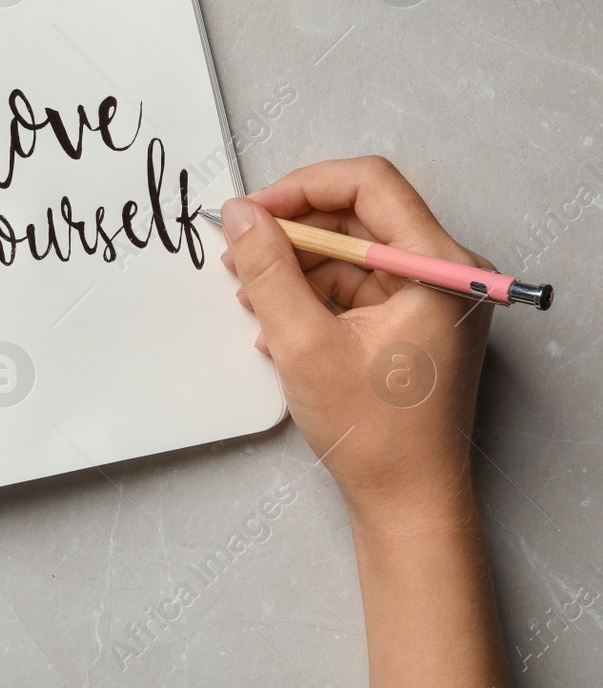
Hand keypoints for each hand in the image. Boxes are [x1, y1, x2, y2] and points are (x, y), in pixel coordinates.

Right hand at [220, 156, 492, 525]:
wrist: (408, 503)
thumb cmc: (376, 435)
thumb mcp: (304, 344)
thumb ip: (268, 270)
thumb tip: (240, 214)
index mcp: (441, 268)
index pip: (370, 184)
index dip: (303, 188)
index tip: (254, 212)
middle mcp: (447, 273)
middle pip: (359, 216)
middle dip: (293, 231)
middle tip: (241, 250)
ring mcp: (432, 299)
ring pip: (352, 251)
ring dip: (296, 267)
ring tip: (252, 297)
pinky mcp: (414, 323)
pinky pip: (356, 285)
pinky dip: (313, 296)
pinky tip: (277, 327)